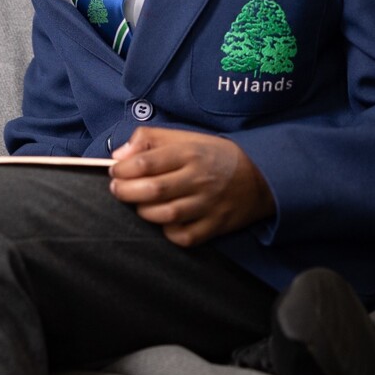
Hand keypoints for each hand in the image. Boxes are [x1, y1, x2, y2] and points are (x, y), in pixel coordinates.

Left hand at [108, 127, 275, 246]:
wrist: (259, 175)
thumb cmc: (213, 156)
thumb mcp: (185, 137)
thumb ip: (149, 140)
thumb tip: (120, 155)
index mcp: (189, 153)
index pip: (146, 162)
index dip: (123, 169)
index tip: (115, 170)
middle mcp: (199, 178)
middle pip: (153, 190)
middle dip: (126, 191)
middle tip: (118, 189)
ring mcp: (208, 204)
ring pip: (166, 215)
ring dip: (144, 211)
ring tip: (139, 204)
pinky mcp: (215, 226)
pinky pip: (184, 237)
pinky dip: (168, 232)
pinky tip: (164, 221)